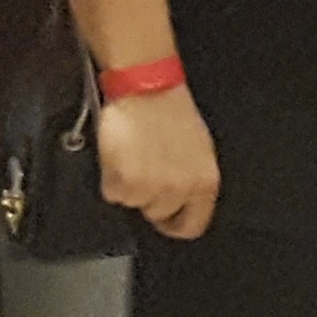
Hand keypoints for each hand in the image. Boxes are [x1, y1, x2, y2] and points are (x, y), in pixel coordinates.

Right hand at [96, 85, 219, 241]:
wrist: (147, 90)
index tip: (165, 220)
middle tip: (145, 169)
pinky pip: (113, 193)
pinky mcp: (124, 181)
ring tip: (133, 157)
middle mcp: (180, 190)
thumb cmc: (172, 114)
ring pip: (133, 204)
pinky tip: (120, 155)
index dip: (175, 224)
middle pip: (157, 214)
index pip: (192, 226)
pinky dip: (111, 179)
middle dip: (149, 197)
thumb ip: (192, 180)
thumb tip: (182, 203)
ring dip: (129, 187)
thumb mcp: (198, 151)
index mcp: (205, 183)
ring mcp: (151, 188)